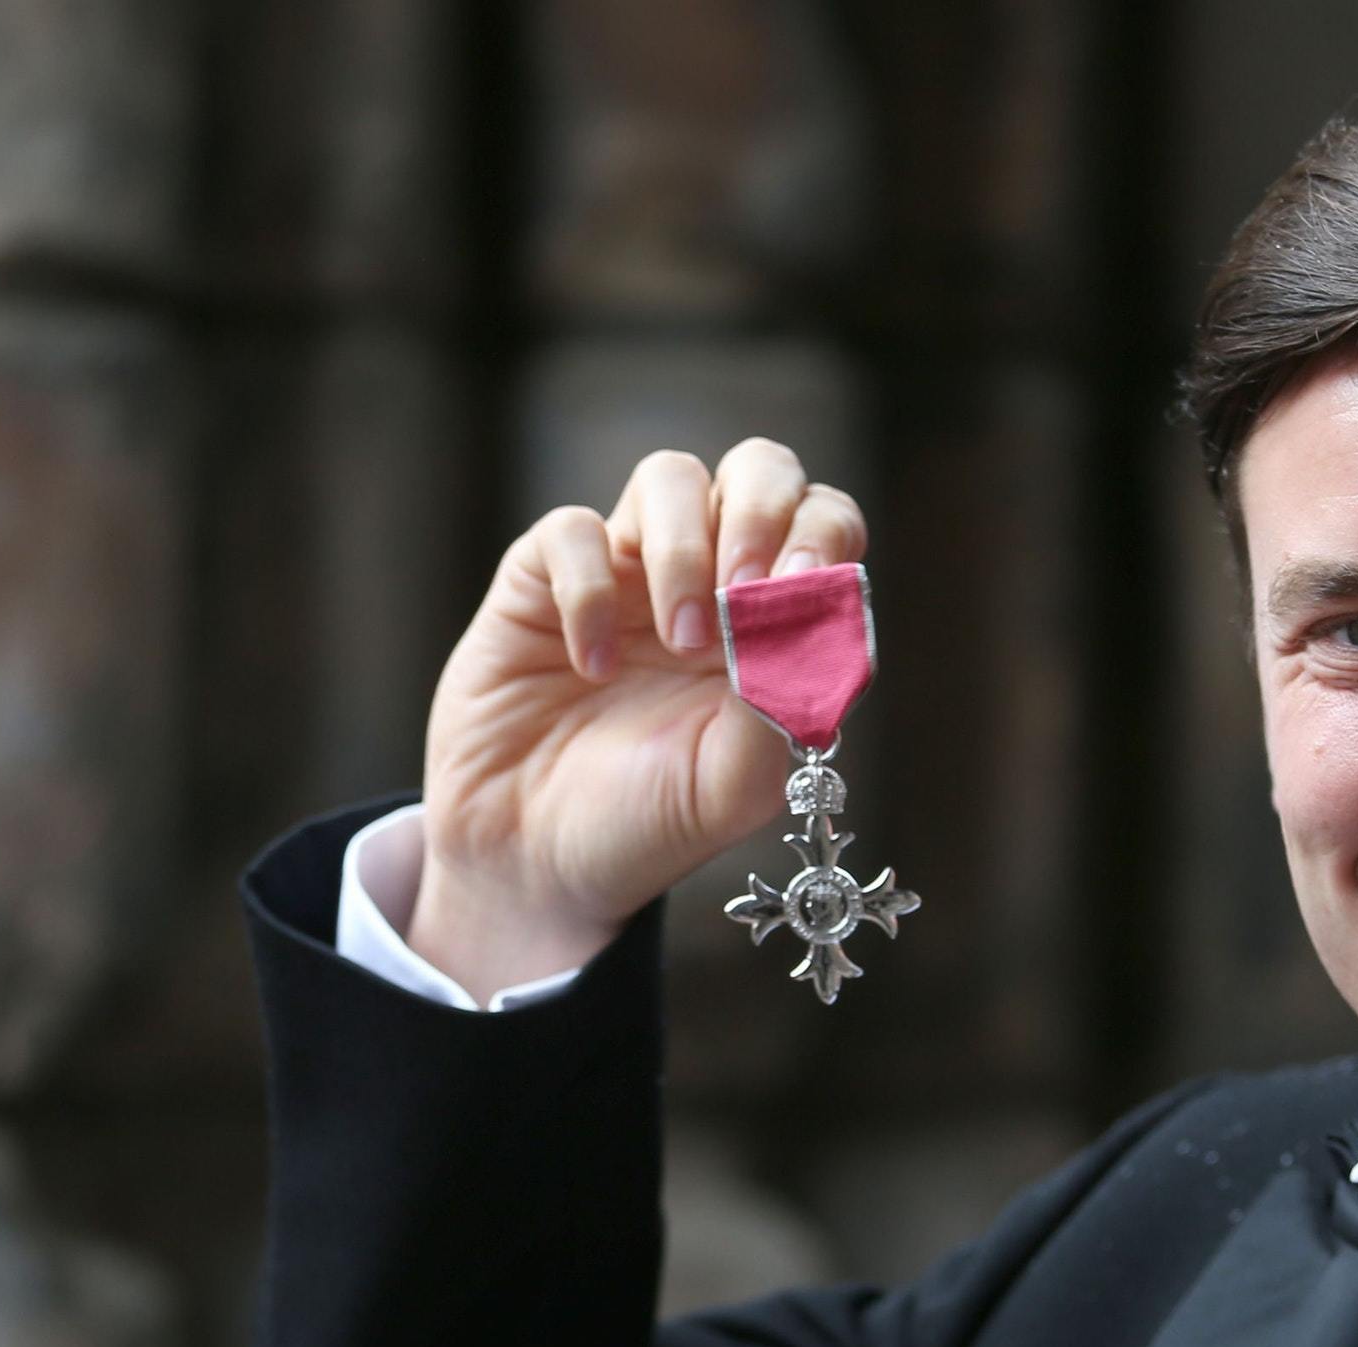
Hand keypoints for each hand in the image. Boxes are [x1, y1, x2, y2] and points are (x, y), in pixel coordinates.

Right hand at [409, 438, 869, 1001]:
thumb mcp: (734, 786)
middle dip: (761, 510)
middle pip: (759, 469)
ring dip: (684, 546)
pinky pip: (573, 530)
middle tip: (744, 586)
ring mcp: (627, 574)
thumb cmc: (646, 825)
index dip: (821, 538)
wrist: (534, 867)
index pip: (823, 530)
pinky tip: (591, 665)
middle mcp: (708, 582)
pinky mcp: (543, 583)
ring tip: (679, 639)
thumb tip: (801, 611)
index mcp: (773, 624)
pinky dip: (589, 589)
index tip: (797, 590)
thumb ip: (781, 700)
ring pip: (670, 478)